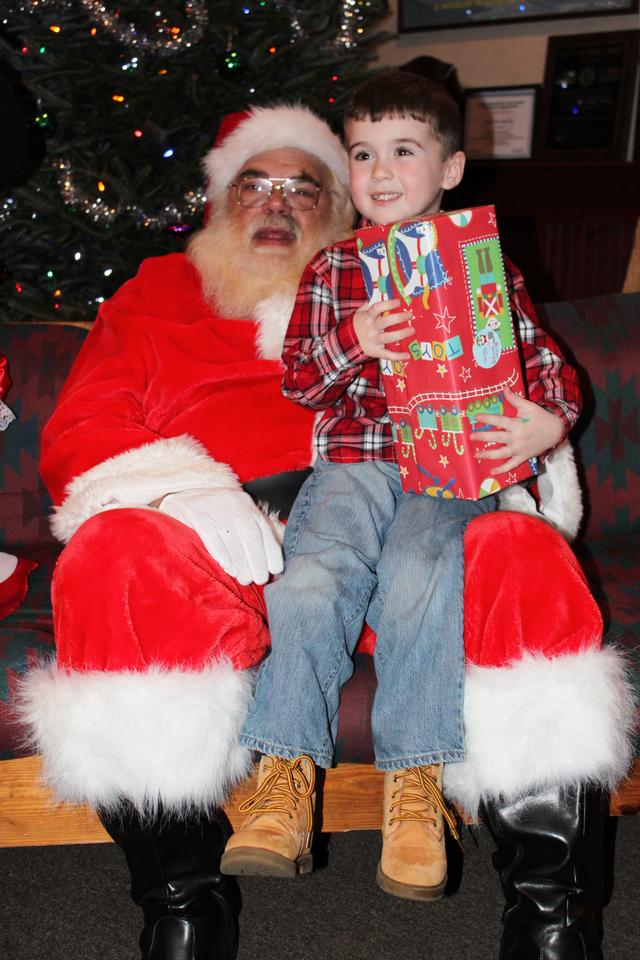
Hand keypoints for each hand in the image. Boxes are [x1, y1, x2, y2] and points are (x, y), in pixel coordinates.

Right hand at [159, 488, 282, 584]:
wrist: (182, 496)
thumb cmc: (216, 515)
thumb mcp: (238, 517)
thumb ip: (258, 535)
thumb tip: (274, 563)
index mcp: (247, 505)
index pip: (264, 529)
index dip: (272, 551)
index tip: (275, 571)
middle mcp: (233, 504)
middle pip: (250, 534)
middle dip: (257, 560)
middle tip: (260, 579)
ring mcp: (214, 507)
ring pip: (232, 537)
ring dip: (241, 562)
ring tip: (245, 579)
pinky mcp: (195, 514)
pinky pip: (210, 536)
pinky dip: (222, 554)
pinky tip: (228, 568)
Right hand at [353, 299, 413, 359]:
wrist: (346, 342)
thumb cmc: (359, 324)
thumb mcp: (360, 313)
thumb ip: (369, 305)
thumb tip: (379, 293)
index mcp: (368, 317)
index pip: (376, 308)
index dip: (387, 305)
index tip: (398, 302)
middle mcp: (371, 328)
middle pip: (384, 322)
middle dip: (398, 318)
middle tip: (410, 315)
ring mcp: (373, 341)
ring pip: (388, 338)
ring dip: (401, 334)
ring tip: (412, 330)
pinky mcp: (375, 352)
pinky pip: (387, 355)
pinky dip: (397, 356)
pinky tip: (407, 355)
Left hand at [469, 386, 563, 474]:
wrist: (555, 431)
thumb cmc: (540, 417)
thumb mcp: (528, 406)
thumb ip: (515, 399)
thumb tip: (504, 388)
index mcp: (518, 424)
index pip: (499, 421)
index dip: (487, 418)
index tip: (476, 417)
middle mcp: (517, 438)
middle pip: (497, 438)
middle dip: (483, 437)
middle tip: (471, 436)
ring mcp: (520, 449)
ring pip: (502, 454)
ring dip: (488, 455)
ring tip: (476, 454)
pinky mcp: (523, 457)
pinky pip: (512, 465)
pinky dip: (502, 470)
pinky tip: (492, 472)